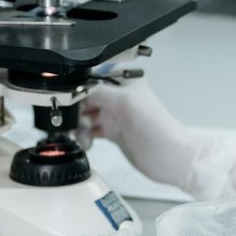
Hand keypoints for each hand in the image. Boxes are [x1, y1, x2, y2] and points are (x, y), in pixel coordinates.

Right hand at [78, 78, 200, 191]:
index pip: (91, 79)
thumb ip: (98, 91)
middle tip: (73, 123)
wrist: (168, 157)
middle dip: (76, 111)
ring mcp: (115, 115)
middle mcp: (118, 96)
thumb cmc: (156, 127)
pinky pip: (90, 130)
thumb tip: (76, 89)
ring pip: (85, 115)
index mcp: (124, 81)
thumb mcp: (124, 101)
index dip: (77, 90)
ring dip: (79, 126)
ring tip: (83, 137)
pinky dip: (84, 136)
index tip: (67, 103)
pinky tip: (87, 142)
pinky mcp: (113, 132)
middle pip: (84, 98)